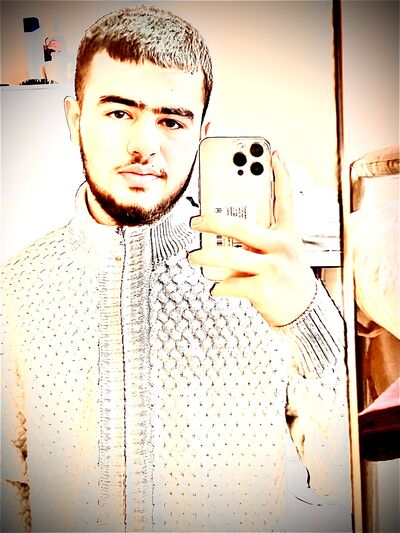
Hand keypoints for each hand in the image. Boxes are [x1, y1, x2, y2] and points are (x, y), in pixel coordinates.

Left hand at [188, 151, 315, 326]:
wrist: (305, 313)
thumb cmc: (288, 278)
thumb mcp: (283, 253)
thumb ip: (260, 240)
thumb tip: (222, 235)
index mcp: (288, 233)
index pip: (286, 198)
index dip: (281, 174)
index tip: (272, 152)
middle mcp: (282, 246)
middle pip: (240, 226)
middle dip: (211, 222)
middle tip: (195, 221)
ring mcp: (273, 267)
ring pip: (228, 256)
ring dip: (204, 256)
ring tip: (192, 256)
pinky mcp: (263, 289)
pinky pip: (230, 283)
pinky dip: (218, 287)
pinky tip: (215, 287)